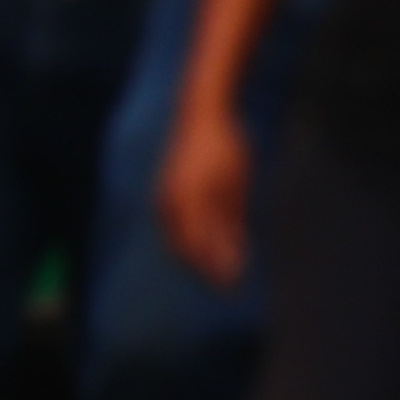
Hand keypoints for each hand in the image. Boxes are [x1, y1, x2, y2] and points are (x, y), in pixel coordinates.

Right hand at [161, 102, 250, 288]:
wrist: (201, 113)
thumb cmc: (227, 147)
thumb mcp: (237, 183)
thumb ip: (231, 221)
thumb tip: (233, 257)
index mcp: (191, 200)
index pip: (199, 248)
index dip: (214, 270)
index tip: (231, 286)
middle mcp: (171, 202)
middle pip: (183, 249)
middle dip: (203, 269)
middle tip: (226, 284)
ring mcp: (163, 197)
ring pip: (175, 240)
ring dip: (193, 257)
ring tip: (216, 269)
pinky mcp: (163, 194)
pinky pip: (171, 227)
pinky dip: (186, 241)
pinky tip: (203, 246)